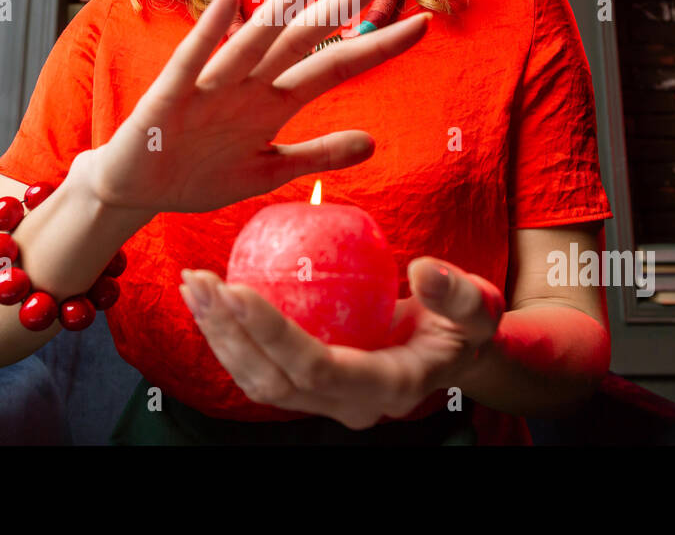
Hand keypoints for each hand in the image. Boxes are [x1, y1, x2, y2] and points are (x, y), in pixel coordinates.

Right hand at [71, 0, 431, 216]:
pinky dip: (211, 28)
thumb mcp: (267, 171)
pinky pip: (195, 59)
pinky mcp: (171, 96)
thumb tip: (373, 142)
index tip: (422, 25)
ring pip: (254, 42)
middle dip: (341, 8)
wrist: (133, 191)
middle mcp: (248, 85)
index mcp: (273, 102)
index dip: (377, 46)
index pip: (335, 67)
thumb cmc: (197, 174)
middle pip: (303, 41)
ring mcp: (210, 87)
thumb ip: (317, 155)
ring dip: (281, 8)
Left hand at [178, 257, 505, 429]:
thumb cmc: (467, 323)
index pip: (317, 368)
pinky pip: (261, 367)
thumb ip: (457, 293)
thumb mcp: (480, 305)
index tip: (237, 288)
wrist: (456, 351)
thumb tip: (422, 269)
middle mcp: (348, 406)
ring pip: (257, 382)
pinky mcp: (309, 387)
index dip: (272, 333)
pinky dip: (230, 334)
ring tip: (193, 287)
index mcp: (387, 388)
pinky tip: (212, 296)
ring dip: (218, 336)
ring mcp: (325, 403)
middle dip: (228, 334)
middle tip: (201, 282)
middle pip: (272, 382)